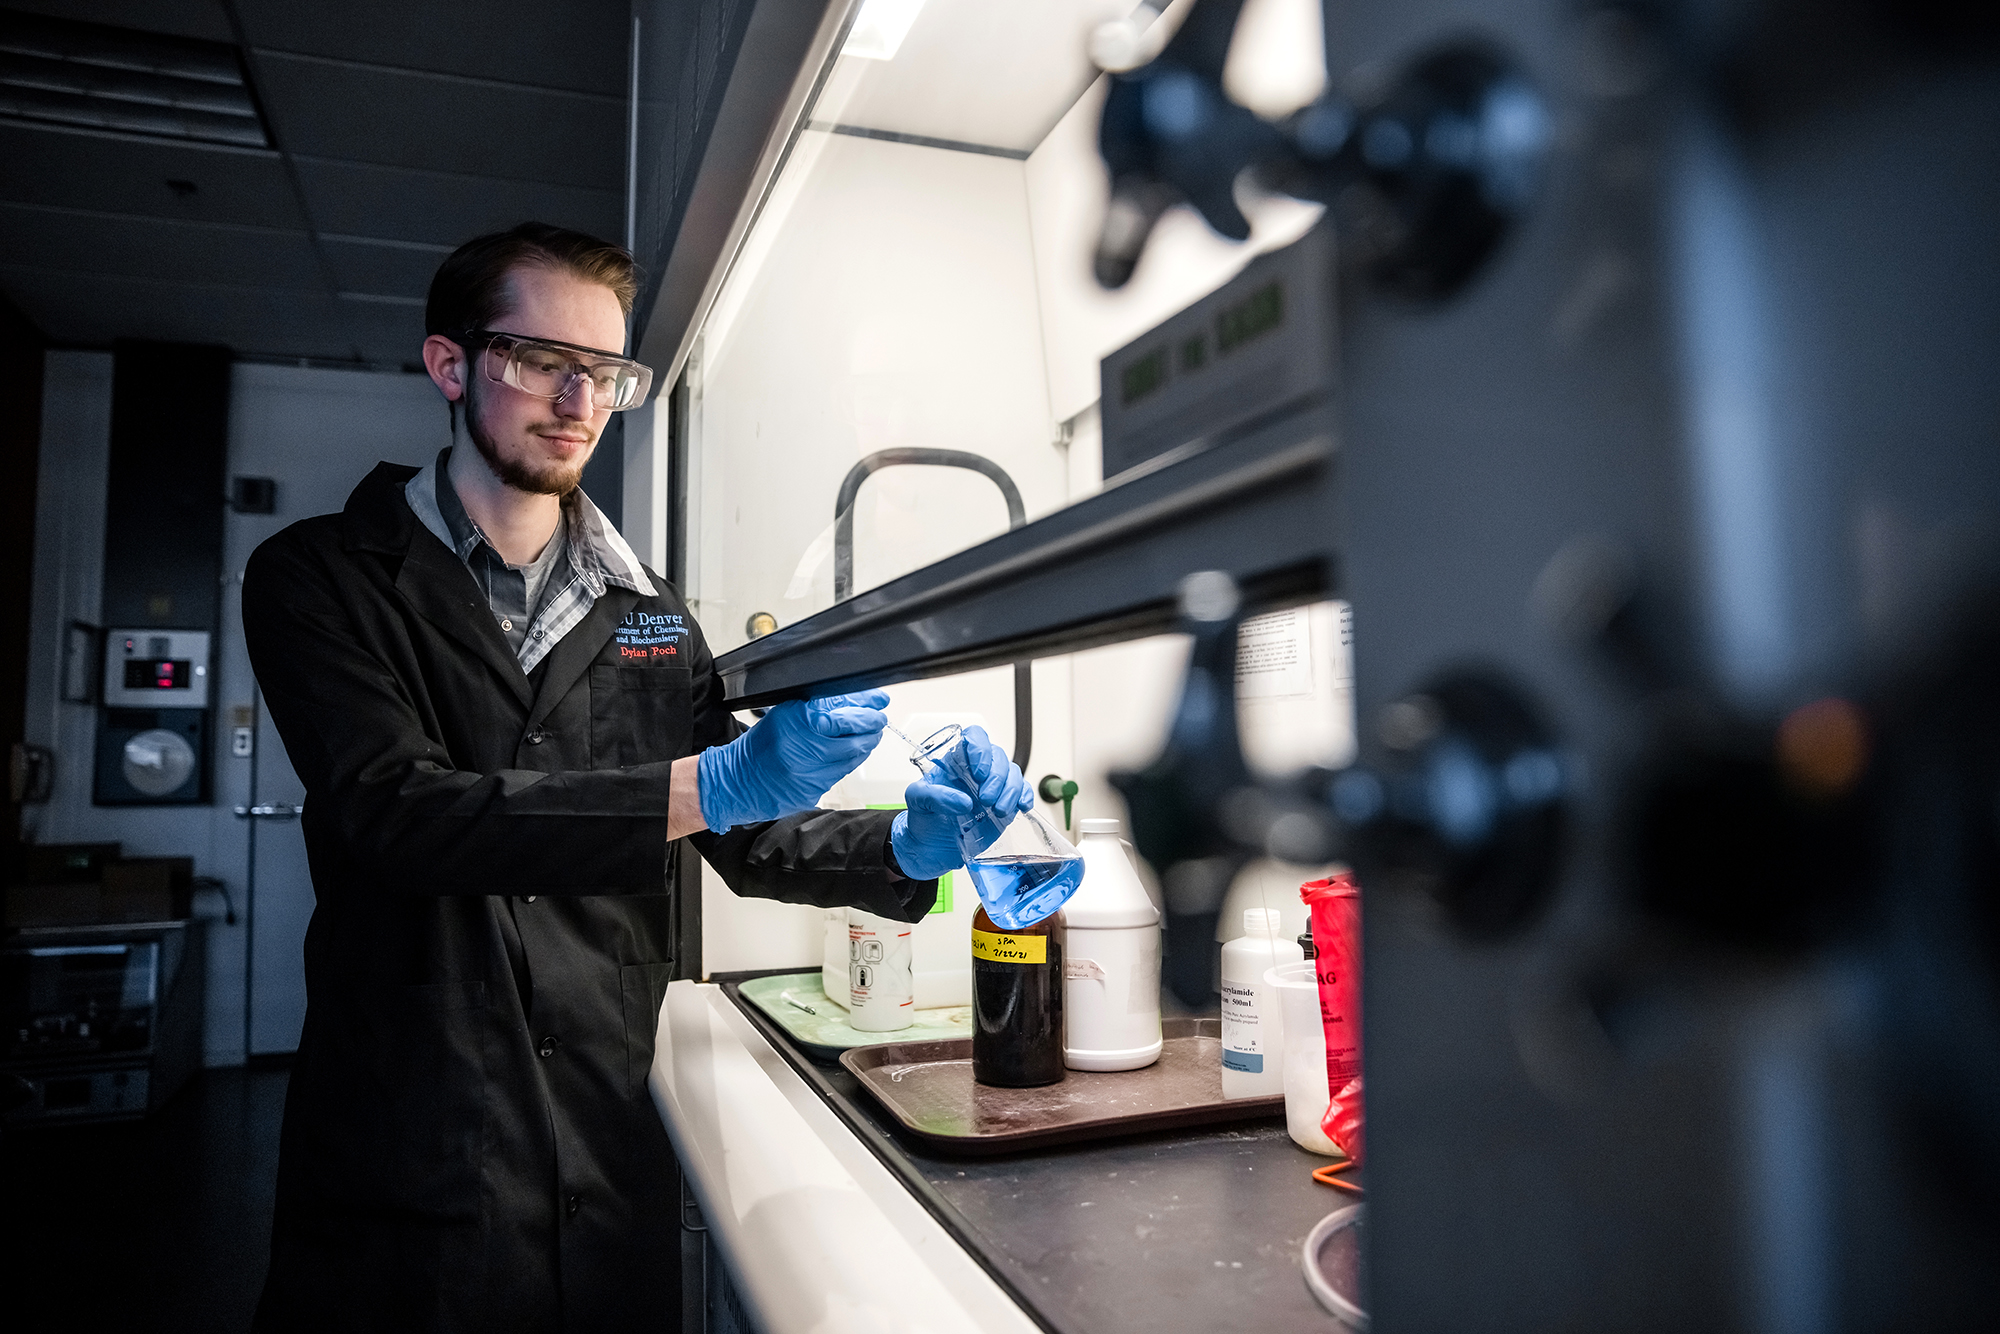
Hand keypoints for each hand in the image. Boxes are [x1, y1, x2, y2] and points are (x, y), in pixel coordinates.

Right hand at [696, 690, 888, 831]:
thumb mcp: (787, 714)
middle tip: (877, 720)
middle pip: (855, 739)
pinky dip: (848, 762)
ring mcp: (810, 775)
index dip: (866, 710)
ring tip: (867, 735)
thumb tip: (855, 700)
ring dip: (864, 745)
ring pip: (852, 759)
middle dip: (871, 728)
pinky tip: (848, 754)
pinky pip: (840, 775)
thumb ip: (819, 705)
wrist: (738, 781)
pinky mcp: (813, 792)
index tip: (878, 704)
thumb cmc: (761, 745)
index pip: (845, 716)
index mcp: (797, 724)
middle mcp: (805, 750)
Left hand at [889, 725, 1031, 879]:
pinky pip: (1023, 790)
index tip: (979, 773)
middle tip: (985, 799)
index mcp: (955, 760)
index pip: (974, 738)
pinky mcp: (1005, 801)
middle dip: (997, 778)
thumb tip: (963, 801)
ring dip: (1010, 790)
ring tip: (998, 810)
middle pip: (998, 756)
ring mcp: (993, 784)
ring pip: (1013, 772)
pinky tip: (1020, 807)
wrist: (932, 847)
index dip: (981, 750)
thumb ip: (934, 796)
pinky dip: (1025, 796)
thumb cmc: (923, 818)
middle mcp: (977, 768)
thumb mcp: (917, 801)